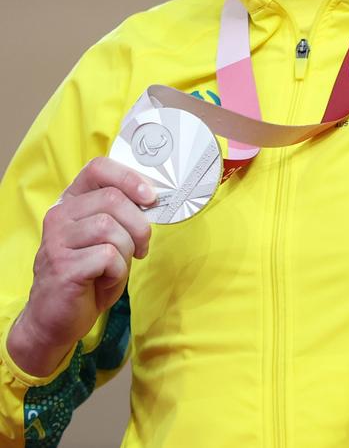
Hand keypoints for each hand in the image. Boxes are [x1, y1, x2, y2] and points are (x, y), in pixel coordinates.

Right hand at [7, 156, 155, 376]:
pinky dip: (118, 270)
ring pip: (111, 228)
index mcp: (70, 202)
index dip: (129, 178)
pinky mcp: (63, 267)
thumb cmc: (88, 275)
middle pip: (113, 199)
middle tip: (141, 246)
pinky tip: (106, 279)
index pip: (98, 168)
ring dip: (127, 250)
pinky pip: (108, 257)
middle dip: (139, 224)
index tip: (150, 197)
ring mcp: (57, 241)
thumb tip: (153, 199)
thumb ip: (122, 214)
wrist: (56, 320)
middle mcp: (59, 216)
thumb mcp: (106, 237)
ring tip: (119, 265)